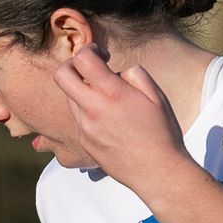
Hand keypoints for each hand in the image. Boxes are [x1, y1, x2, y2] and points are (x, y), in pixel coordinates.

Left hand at [52, 45, 190, 199]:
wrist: (157, 172)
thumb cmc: (162, 132)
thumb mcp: (156, 95)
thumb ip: (134, 74)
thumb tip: (116, 71)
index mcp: (113, 93)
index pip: (82, 59)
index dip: (89, 49)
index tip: (100, 54)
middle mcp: (93, 109)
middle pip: (61, 76)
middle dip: (72, 65)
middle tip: (88, 69)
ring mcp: (86, 128)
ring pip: (70, 98)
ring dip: (81, 91)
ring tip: (105, 98)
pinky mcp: (85, 142)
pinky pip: (79, 119)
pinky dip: (88, 113)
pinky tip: (109, 122)